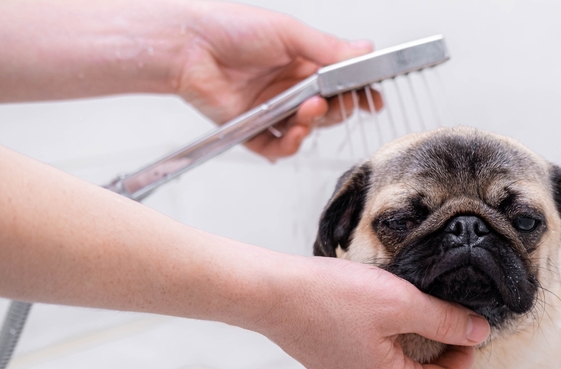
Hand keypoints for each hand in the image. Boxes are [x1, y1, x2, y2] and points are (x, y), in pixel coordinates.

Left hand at [178, 3, 379, 159]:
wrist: (188, 45)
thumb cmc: (229, 28)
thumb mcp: (288, 32)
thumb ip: (328, 48)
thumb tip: (365, 49)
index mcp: (301, 62)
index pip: (340, 83)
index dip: (358, 93)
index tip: (372, 101)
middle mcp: (289, 87)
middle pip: (328, 110)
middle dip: (337, 109)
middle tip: (337, 100)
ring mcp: (272, 110)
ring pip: (306, 130)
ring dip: (312, 124)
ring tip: (309, 109)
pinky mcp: (252, 129)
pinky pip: (277, 148)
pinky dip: (289, 144)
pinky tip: (293, 132)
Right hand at [256, 256, 490, 368]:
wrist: (270, 293)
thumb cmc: (330, 296)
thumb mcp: (398, 301)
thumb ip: (444, 320)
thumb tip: (479, 332)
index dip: (465, 359)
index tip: (465, 327)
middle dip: (444, 356)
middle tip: (446, 319)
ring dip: (420, 352)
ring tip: (418, 316)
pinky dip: (395, 351)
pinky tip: (389, 321)